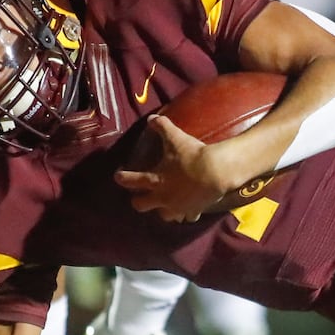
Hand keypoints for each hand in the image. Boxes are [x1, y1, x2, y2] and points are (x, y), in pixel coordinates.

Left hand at [115, 115, 232, 221]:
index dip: (123, 178)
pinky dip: (188, 213)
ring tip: (166, 205)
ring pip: (165, 216)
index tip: (118, 177)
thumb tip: (151, 118)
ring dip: (163, 211)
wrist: (216, 172)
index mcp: (155, 180)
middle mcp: (163, 197)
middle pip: (142, 205)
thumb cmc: (192, 155)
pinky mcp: (194, 210)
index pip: (132, 181)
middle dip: (138, 201)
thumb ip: (162, 126)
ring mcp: (178, 207)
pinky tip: (190, 210)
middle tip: (140, 197)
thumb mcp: (175, 137)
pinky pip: (189, 217)